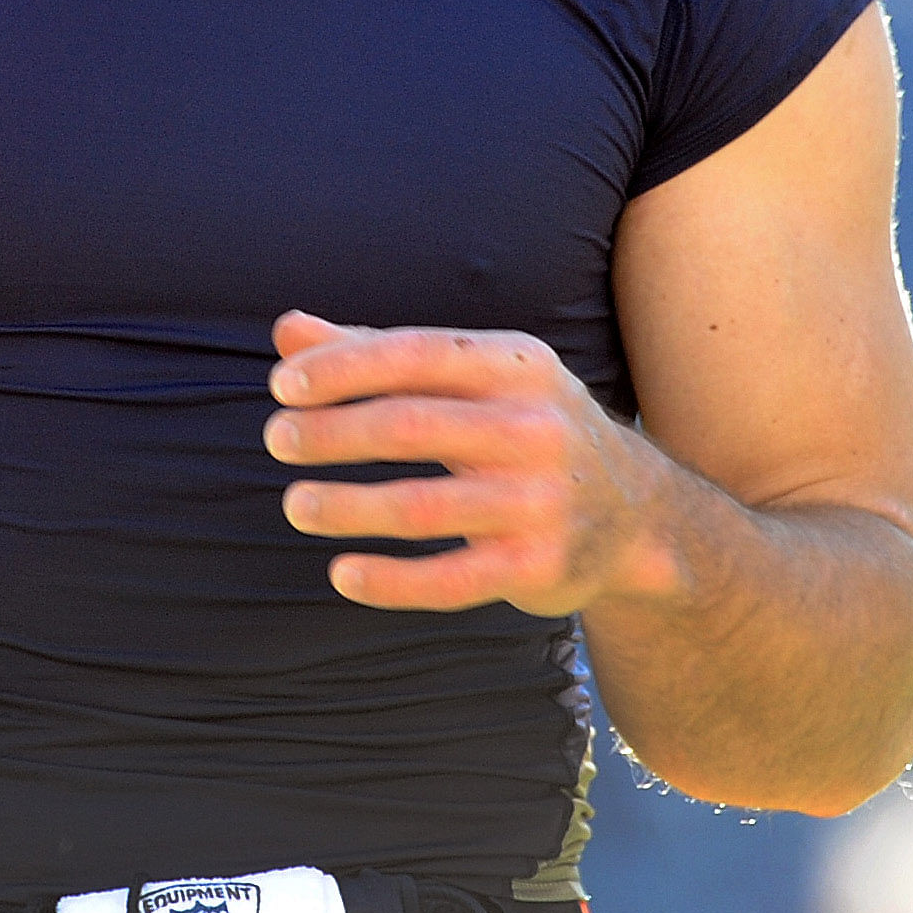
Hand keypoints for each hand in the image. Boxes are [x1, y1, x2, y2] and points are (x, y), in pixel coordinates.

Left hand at [262, 311, 686, 616]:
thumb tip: (287, 330)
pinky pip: (449, 579)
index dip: (343, 368)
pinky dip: (389, 581)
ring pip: (421, 506)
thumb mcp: (468, 378)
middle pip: (412, 426)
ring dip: (347, 506)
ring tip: (295, 505)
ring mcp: (541, 502)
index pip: (416, 354)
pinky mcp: (537, 567)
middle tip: (277, 440)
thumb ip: (375, 352)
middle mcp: (536, 428)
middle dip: (334, 433)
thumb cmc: (520, 428)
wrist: (635, 516)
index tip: (283, 386)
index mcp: (517, 365)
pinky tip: (342, 573)